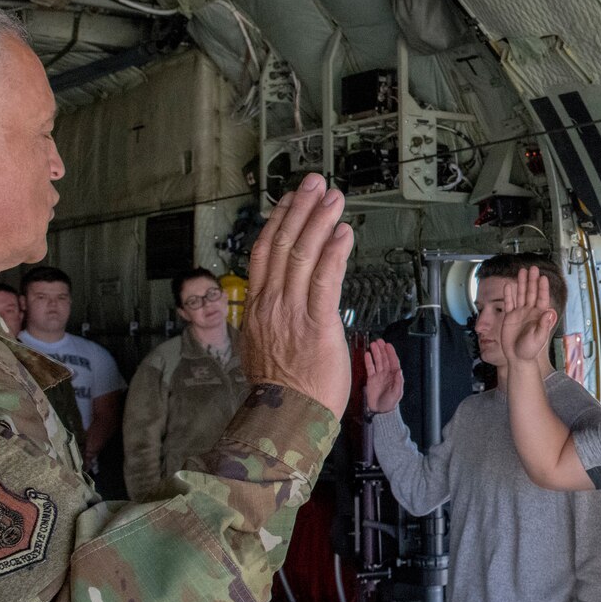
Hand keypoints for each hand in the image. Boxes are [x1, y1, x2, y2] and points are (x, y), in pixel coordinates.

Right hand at [239, 174, 355, 413]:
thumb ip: (271, 317)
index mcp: (257, 307)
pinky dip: (334, 253)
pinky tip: (343, 233)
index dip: (279, 221)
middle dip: (300, 209)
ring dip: (320, 222)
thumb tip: (279, 302)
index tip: (290, 200)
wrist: (285, 418)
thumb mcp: (263, 345)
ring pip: (303, 255)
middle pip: (282, 244)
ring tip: (332, 198)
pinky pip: (324, 280)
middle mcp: (271, 303)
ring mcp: (291, 312)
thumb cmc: (281, 390)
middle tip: (314, 184)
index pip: (264, 252)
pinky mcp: (316, 323)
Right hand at [362, 339, 403, 414]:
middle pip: (385, 359)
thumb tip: (399, 370)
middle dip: (382, 349)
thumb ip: (399, 381)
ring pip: (378, 361)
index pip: (393, 361)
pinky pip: (370, 368)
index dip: (391, 353)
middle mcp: (387, 374)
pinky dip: (369, 361)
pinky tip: (367, 355)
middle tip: (379, 341)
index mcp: (394, 376)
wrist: (380, 411)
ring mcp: (379, 376)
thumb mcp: (397, 393)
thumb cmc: (390, 403)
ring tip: (373, 344)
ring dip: (376, 353)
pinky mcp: (371, 379)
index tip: (388, 345)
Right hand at [498, 268, 556, 369]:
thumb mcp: (539, 338)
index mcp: (539, 316)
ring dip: (521, 283)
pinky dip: (509, 294)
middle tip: (532, 268)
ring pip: (521, 294)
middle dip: (532, 280)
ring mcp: (520, 313)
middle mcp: (530, 312)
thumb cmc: (530, 350)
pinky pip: (509, 303)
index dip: (543, 288)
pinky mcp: (510, 317)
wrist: (517, 358)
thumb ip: (544, 325)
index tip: (543, 277)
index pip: (542, 298)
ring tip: (522, 271)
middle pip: (532, 292)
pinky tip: (508, 285)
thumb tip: (550, 312)